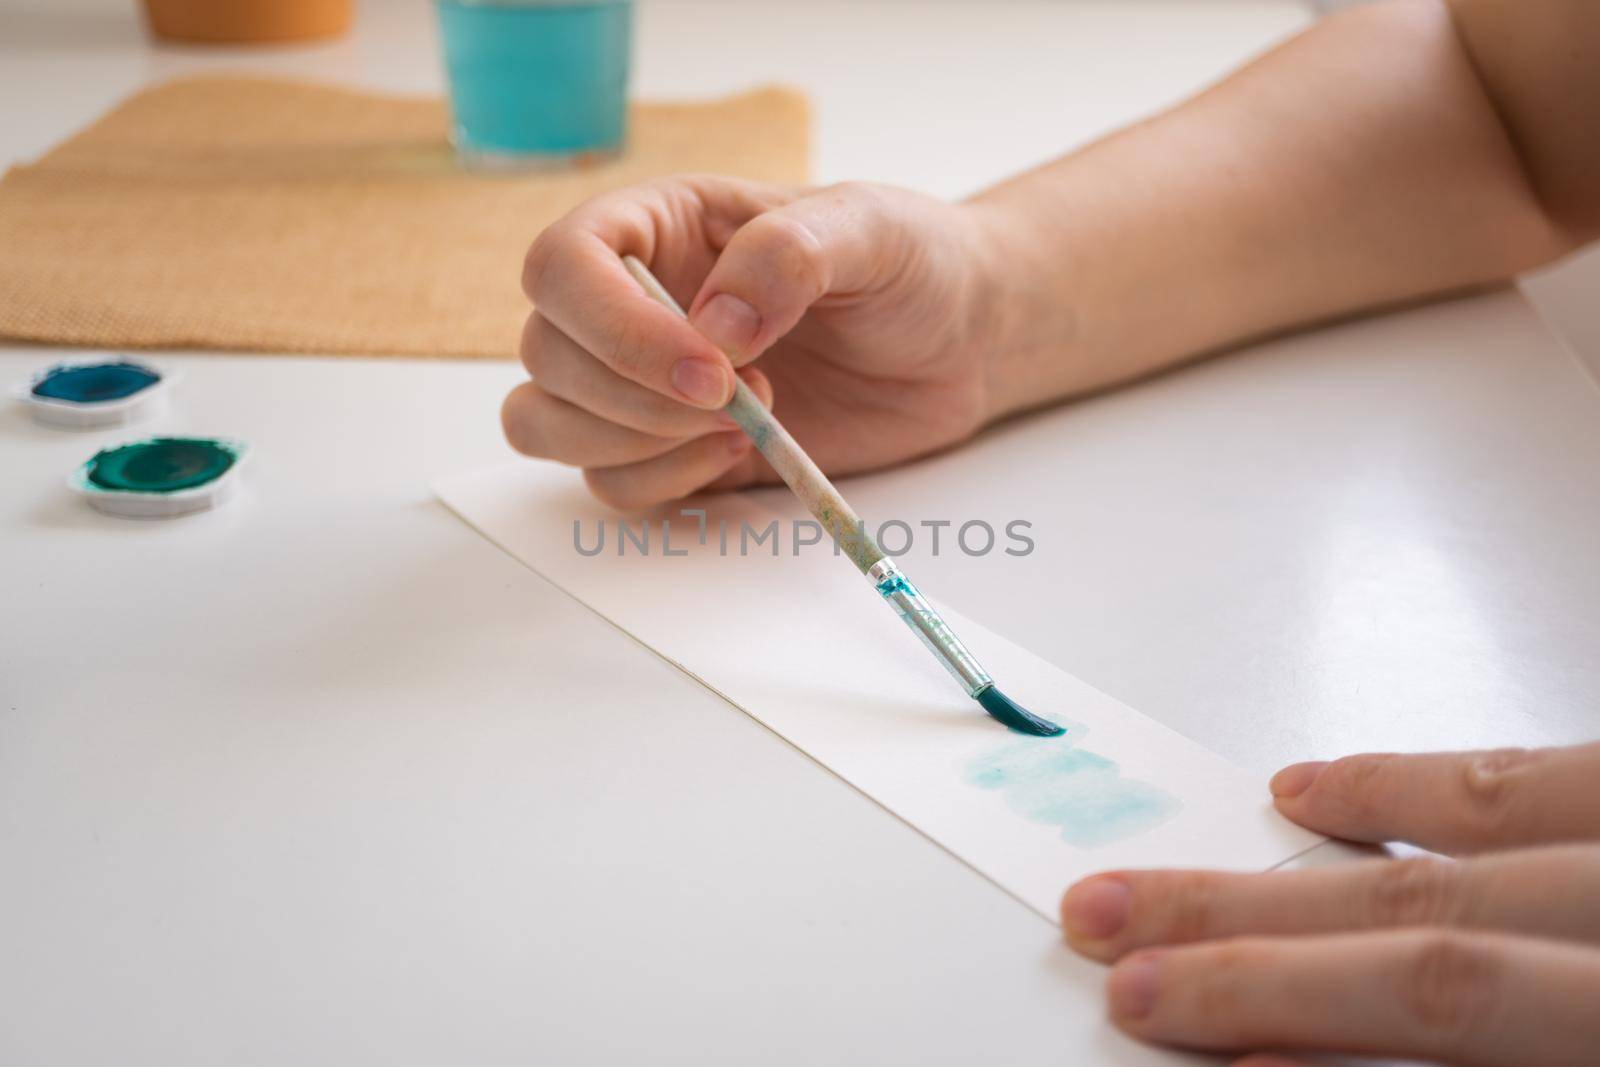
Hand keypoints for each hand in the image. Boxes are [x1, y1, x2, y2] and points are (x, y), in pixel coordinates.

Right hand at [504, 175, 1001, 507]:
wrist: (957, 341)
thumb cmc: (909, 262)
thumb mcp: (870, 228)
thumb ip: (788, 255)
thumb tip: (716, 326)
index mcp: (657, 228)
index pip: (560, 265)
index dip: (612, 327)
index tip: (708, 369)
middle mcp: (631, 303)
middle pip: (546, 355)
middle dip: (633, 396)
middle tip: (741, 397)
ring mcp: (644, 382)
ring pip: (549, 425)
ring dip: (632, 443)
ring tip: (742, 422)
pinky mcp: (673, 450)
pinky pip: (610, 483)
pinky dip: (662, 482)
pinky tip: (740, 453)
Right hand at [1060, 742, 1599, 1066]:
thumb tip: (1283, 1065)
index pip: (1448, 998)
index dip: (1301, 1012)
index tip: (1203, 1047)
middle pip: (1421, 911)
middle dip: (1250, 938)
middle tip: (1124, 954)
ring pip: (1464, 820)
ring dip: (1284, 863)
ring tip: (1173, 881)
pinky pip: (1540, 767)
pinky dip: (1413, 778)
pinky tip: (1320, 788)